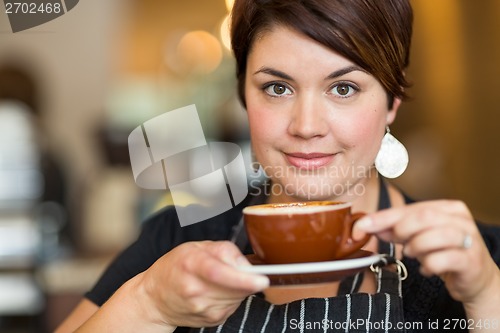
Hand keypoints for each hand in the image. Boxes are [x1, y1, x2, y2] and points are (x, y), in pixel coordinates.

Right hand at [134, 240, 268, 328]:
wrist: (154, 298)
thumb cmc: (175, 267)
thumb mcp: (196, 247)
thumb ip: (224, 250)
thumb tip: (246, 264)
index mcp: (191, 264)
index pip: (219, 273)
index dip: (244, 278)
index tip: (262, 279)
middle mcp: (195, 289)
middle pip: (235, 287)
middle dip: (247, 279)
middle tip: (239, 269)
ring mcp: (202, 308)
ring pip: (238, 298)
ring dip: (241, 288)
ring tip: (224, 279)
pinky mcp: (211, 320)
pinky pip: (234, 306)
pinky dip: (234, 297)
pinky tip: (219, 291)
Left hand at [353, 200, 499, 306]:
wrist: (475, 279)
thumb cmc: (443, 253)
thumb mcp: (417, 237)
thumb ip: (394, 229)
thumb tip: (365, 225)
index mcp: (447, 207)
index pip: (410, 208)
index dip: (382, 218)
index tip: (360, 227)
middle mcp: (461, 219)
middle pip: (422, 217)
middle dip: (401, 230)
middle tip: (398, 242)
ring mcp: (469, 239)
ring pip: (432, 236)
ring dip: (415, 248)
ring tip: (415, 254)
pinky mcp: (471, 261)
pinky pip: (440, 260)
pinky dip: (428, 266)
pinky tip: (428, 268)